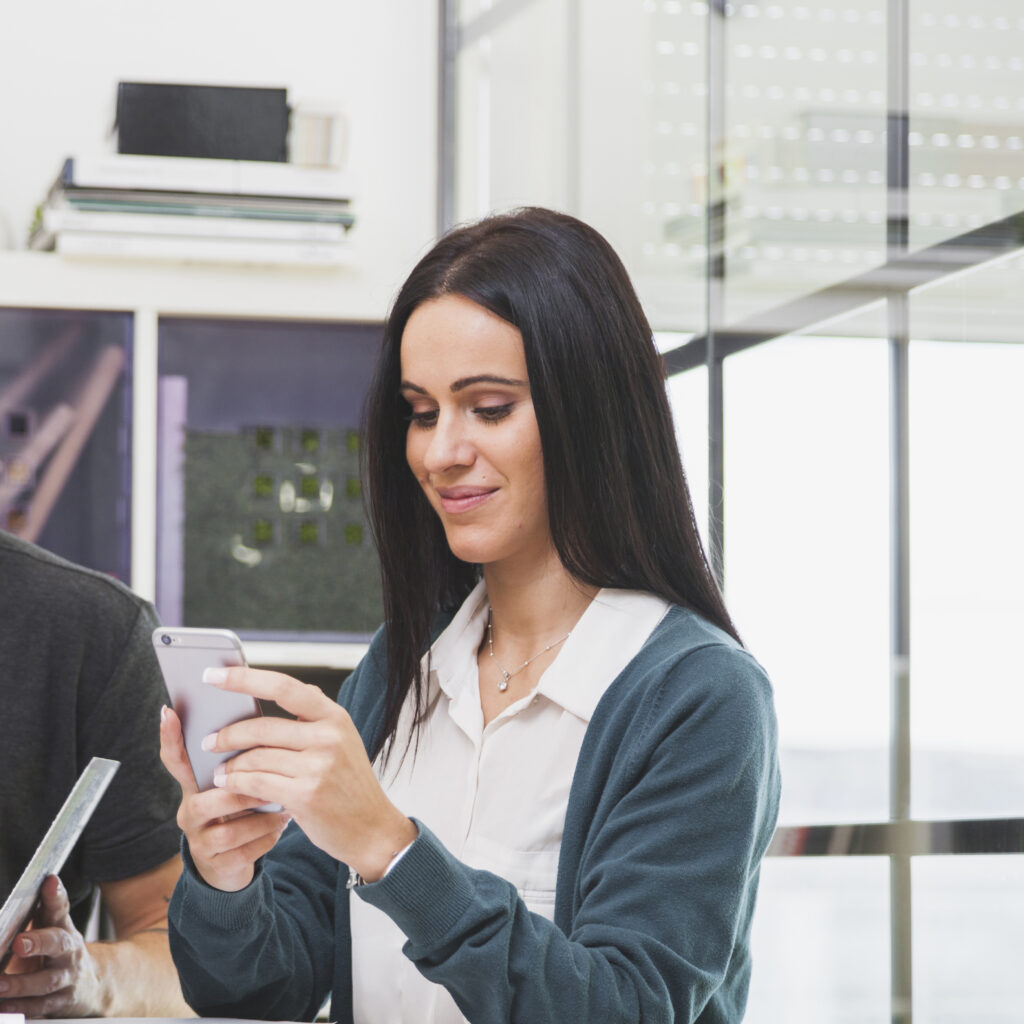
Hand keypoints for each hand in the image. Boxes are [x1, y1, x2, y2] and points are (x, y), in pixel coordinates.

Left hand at [0, 874, 99, 1016]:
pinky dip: (20, 1008)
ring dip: (21, 984)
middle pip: (59, 943)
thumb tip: (38, 888)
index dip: (55, 895)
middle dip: (39, 942)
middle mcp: (69, 952)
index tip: (49, 883)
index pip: (60, 907)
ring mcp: (67, 979)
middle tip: (19, 943)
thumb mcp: (54, 929)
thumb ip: (43, 911)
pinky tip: (4, 1007)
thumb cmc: (60, 953)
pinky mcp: (61, 1004)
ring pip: (47, 982)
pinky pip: (40, 1008)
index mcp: (64, 928)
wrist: (92, 982)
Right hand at [159, 703, 290, 891]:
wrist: (238, 861)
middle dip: (245, 790)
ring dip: (262, 818)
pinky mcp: (215, 864)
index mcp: (196, 784)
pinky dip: (268, 837)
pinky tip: (282, 826)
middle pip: (208, 796)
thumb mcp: (243, 781)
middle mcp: (190, 809)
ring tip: (285, 807)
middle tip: (274, 782)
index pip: (176, 759)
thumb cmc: (245, 810)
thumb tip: (271, 715)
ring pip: (230, 827)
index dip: (169, 737)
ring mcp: (199, 839)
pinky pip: (245, 849)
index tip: (169, 711)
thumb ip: (249, 753)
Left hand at [199, 667, 416, 880]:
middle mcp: (329, 737)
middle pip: (262, 727)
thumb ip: (312, 715)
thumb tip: (274, 687)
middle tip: (208, 740)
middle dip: (228, 734)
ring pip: (255, 757)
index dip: (245, 678)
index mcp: (335, 716)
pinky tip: (228, 784)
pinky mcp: (305, 795)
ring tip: (219, 769)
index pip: (284, 687)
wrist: (372, 828)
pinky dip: (236, 783)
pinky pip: (256, 783)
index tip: (214, 674)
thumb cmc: (349, 784)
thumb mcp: (341, 740)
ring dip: (230, 764)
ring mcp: (318, 766)